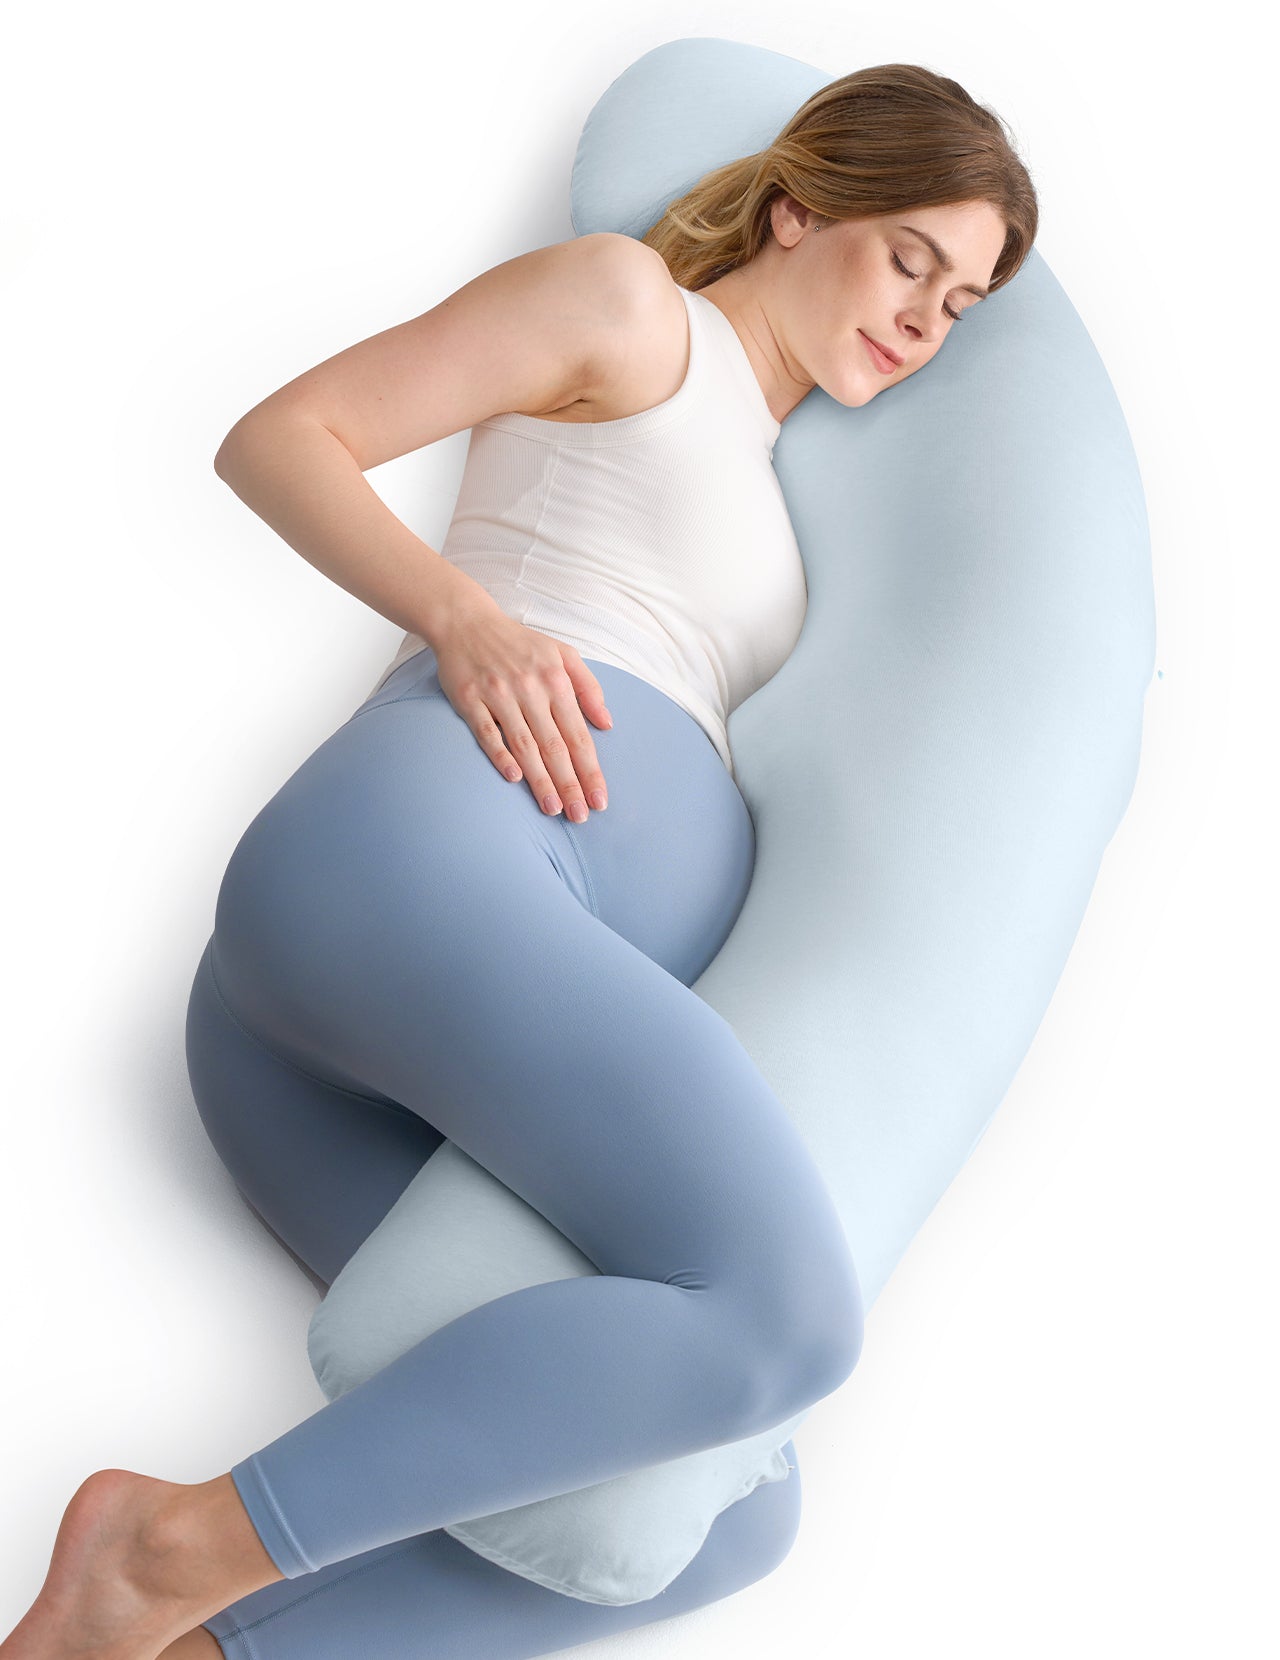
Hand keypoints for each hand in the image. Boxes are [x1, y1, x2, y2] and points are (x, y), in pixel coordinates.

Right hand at [431, 599, 611, 820]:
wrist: (466, 622)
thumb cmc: (520, 644)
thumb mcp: (563, 654)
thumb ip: (589, 688)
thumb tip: (607, 724)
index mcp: (556, 680)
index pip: (579, 735)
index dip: (590, 770)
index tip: (600, 800)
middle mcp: (530, 689)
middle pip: (555, 746)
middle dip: (570, 784)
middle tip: (579, 816)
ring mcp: (498, 694)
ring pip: (524, 744)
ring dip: (540, 779)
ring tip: (552, 809)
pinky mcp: (470, 699)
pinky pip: (487, 731)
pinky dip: (500, 754)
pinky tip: (514, 777)